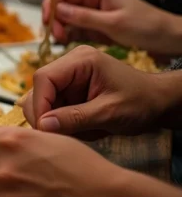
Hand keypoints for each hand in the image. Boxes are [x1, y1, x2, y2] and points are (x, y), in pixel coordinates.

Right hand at [21, 44, 167, 138]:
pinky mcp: (69, 92)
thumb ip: (76, 118)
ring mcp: (68, 79)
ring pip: (43, 102)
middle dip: (46, 115)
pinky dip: (61, 123)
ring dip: (54, 121)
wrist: (158, 104)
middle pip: (38, 90)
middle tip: (60, 135)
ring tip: (77, 131)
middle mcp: (69, 65)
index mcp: (80, 60)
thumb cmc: (141, 102)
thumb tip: (43, 125)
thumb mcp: (110, 112)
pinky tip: (80, 128)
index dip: (39, 104)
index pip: (43, 78)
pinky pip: (52, 109)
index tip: (45, 129)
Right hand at [43, 0, 181, 53]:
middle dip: (54, 20)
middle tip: (57, 37)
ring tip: (63, 42)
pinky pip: (75, 29)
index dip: (50, 6)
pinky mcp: (96, 26)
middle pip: (61, 5)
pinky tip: (69, 44)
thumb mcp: (113, 23)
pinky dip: (69, 36)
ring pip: (66, 18)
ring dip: (61, 30)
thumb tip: (58, 10)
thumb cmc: (146, 27)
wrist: (168, 39)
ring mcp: (93, 13)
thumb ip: (84, 17)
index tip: (47, 24)